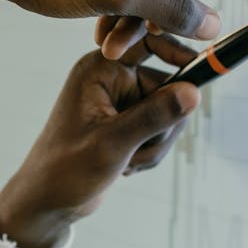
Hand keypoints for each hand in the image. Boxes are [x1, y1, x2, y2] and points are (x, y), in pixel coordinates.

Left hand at [0, 35, 199, 247]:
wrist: (47, 201)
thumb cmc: (67, 169)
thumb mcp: (114, 143)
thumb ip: (155, 116)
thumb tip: (194, 93)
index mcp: (102, 69)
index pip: (153, 45)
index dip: (180, 56)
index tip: (200, 80)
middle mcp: (112, 80)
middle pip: (169, 89)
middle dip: (162, 127)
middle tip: (138, 150)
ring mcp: (119, 102)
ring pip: (168, 115)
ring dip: (156, 145)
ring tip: (128, 162)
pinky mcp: (125, 123)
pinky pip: (159, 132)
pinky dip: (150, 152)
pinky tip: (127, 166)